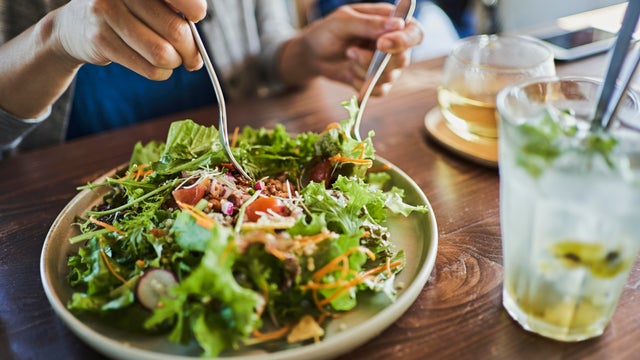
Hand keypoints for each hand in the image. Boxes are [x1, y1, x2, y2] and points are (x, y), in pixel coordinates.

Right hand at [53, 0, 206, 79]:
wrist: (76, 23)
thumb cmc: (125, 10)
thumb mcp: (147, 0)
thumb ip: (172, 8)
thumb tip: (197, 34)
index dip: (195, 10)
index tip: (195, 17)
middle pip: (175, 30)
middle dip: (191, 49)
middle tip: (192, 55)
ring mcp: (106, 13)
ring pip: (162, 54)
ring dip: (176, 63)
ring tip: (173, 60)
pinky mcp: (100, 40)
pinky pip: (148, 68)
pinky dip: (161, 72)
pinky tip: (158, 66)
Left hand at [292, 3, 423, 94]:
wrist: (314, 54)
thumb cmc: (328, 31)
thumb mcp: (343, 21)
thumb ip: (369, 23)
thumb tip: (397, 24)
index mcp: (392, 23)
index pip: (414, 34)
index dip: (403, 41)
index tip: (381, 44)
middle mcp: (395, 45)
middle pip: (403, 59)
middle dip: (374, 60)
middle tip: (352, 51)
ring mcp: (388, 65)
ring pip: (389, 77)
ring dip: (364, 70)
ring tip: (348, 55)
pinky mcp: (378, 82)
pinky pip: (380, 91)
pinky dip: (362, 84)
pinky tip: (350, 72)